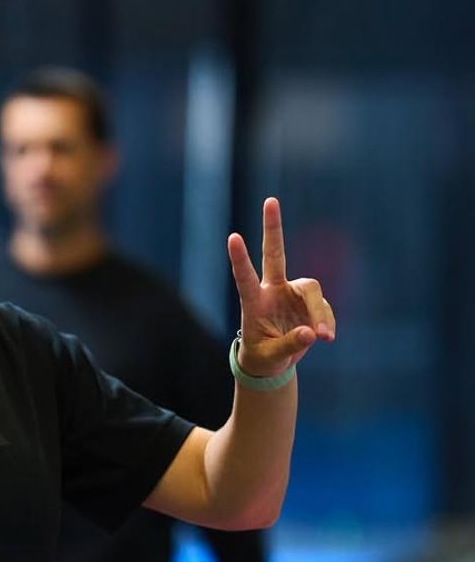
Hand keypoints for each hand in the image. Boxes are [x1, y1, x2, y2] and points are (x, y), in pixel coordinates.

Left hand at [227, 197, 334, 378]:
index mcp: (254, 302)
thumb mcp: (271, 356)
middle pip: (275, 254)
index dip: (240, 259)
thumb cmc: (263, 357)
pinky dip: (327, 323)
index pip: (244, 278)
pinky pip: (324, 309)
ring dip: (320, 313)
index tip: (233, 237)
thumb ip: (290, 345)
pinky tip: (325, 337)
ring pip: (312, 290)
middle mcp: (272, 290)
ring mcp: (292, 293)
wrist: (273, 361)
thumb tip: (311, 332)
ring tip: (324, 337)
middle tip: (270, 200)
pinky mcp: (310, 301)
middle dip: (273, 227)